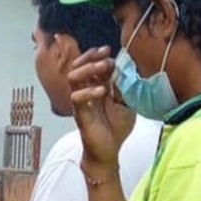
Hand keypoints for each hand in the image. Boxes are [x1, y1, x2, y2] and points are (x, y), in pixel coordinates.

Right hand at [68, 46, 135, 170]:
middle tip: (106, 57)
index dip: (97, 54)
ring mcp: (81, 102)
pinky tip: (102, 92)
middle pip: (78, 66)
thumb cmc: (116, 128)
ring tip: (103, 70)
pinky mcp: (80, 114)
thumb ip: (125, 87)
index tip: (108, 50)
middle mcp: (86, 91)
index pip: (90, 64)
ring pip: (73, 77)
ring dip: (88, 70)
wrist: (108, 151)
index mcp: (97, 86)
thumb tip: (126, 70)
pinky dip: (88, 91)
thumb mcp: (127, 103)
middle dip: (91, 58)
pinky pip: (76, 98)